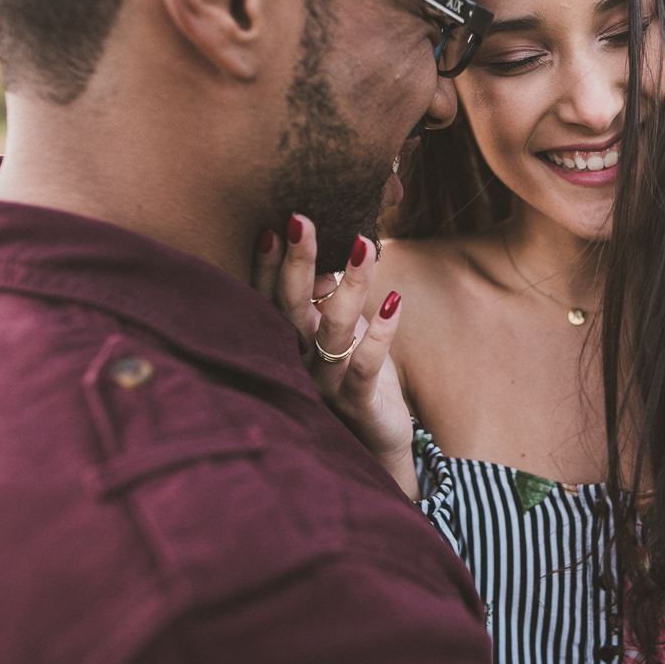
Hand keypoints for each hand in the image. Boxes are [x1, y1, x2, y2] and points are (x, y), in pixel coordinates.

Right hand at [253, 215, 418, 498]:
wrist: (376, 444)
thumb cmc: (354, 378)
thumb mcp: (339, 335)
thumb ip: (328, 302)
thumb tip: (332, 261)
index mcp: (288, 345)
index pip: (269, 300)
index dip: (269, 265)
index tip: (275, 224)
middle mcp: (298, 365)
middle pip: (290, 310)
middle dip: (296, 263)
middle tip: (301, 219)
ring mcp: (326, 387)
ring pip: (332, 333)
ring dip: (348, 287)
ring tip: (364, 246)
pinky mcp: (359, 404)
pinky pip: (366, 366)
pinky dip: (381, 333)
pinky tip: (395, 301)